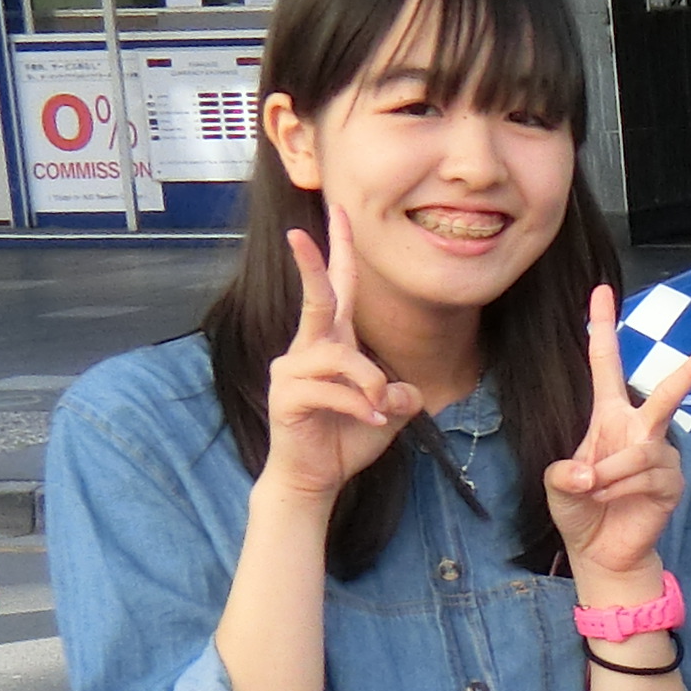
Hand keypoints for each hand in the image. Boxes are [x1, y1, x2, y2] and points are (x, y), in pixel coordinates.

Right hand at [261, 225, 422, 507]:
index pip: (337, 289)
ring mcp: (291, 370)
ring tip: (378, 409)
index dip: (339, 252)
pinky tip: (368, 420)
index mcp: (332, 344)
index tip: (339, 213)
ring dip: (369, 381)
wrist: (313, 477)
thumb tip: (404, 392)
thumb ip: (400, 395)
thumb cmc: (346, 438)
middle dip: (312, 264)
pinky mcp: (286, 395)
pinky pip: (331, 389)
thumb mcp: (387, 412)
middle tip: (300, 233)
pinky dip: (358, 404)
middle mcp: (307, 349)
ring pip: (339, 356)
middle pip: (316, 299)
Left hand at [546, 284, 690, 589]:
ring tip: (593, 492)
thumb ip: (564, 473)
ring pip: (640, 451)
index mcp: (608, 418)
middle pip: (666, 394)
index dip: (601, 327)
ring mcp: (659, 456)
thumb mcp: (556, 486)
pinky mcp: (671, 483)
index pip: (606, 365)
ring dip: (610, 473)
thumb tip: (588, 472)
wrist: (601, 552)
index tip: (600, 291)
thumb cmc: (580, 510)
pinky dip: (620, 488)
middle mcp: (639, 430)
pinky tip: (612, 501)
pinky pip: (647, 475)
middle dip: (690, 373)